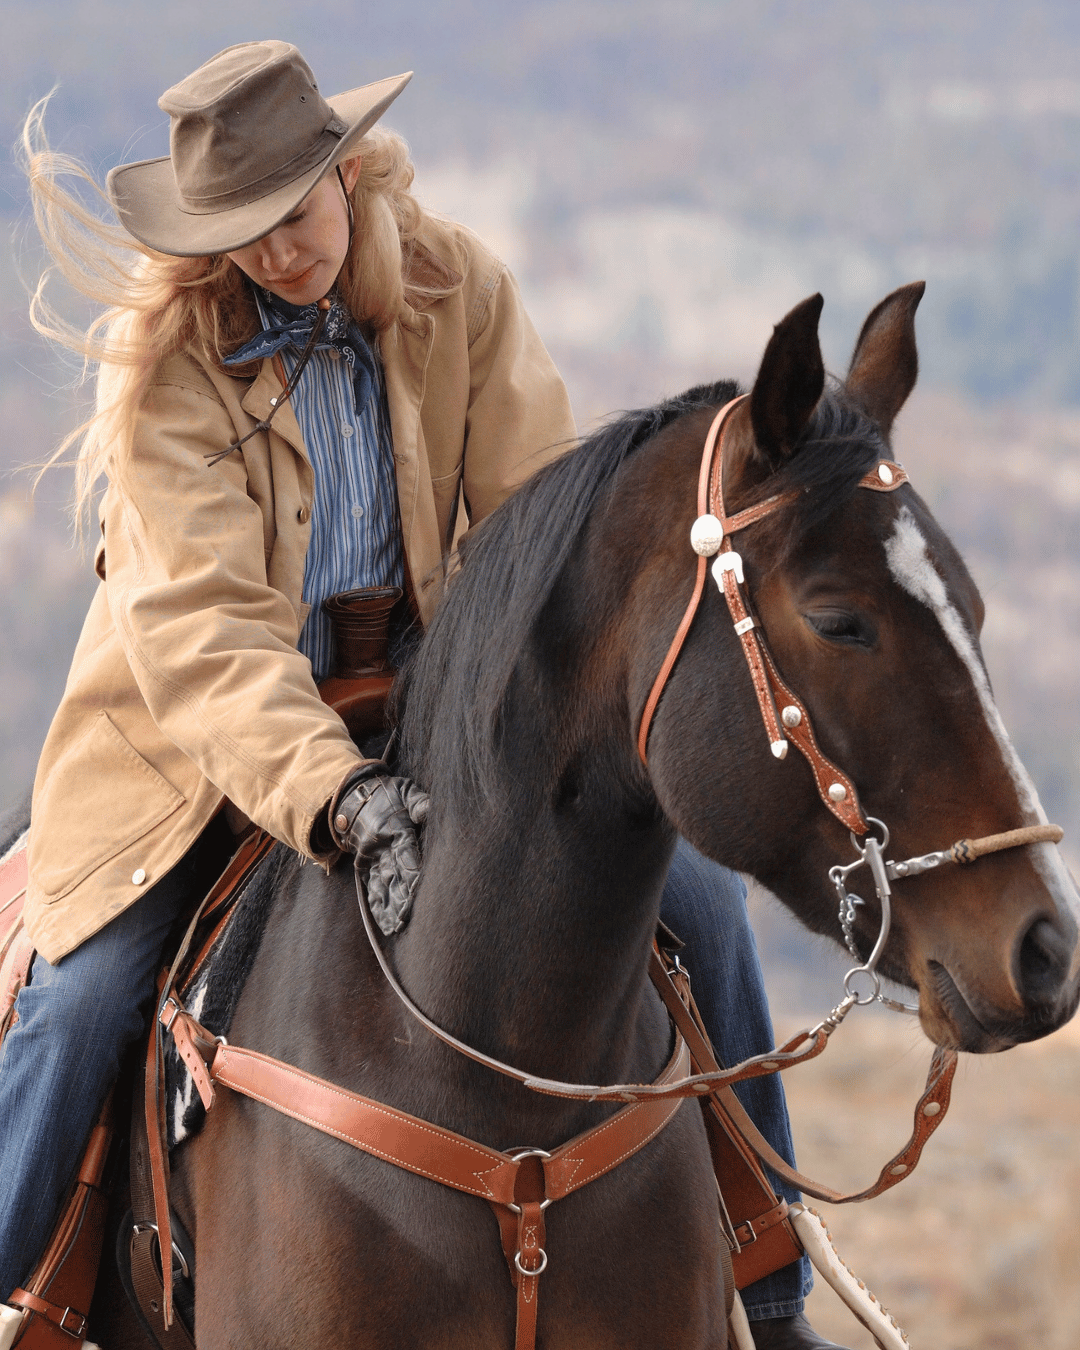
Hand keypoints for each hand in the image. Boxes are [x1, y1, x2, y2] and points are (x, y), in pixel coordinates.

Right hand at [330, 764, 429, 934]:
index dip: (411, 869)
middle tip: (408, 916)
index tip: (417, 886)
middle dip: (401, 895)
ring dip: (390, 906)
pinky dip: (378, 907)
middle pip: (394, 874)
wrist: (351, 798)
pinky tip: (386, 924)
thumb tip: (428, 809)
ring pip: (383, 886)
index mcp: (395, 829)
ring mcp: (372, 860)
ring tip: (398, 926)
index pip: (405, 851)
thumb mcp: (402, 790)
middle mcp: (382, 848)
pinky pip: (372, 889)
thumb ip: (417, 801)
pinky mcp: (365, 867)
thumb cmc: (386, 794)